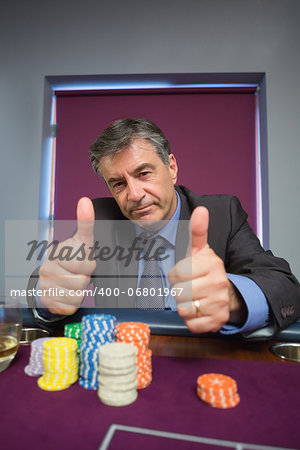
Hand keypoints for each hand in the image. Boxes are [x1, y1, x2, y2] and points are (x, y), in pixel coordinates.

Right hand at [39, 197, 95, 314]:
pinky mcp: (46, 298)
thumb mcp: (83, 242)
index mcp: (59, 252)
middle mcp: (49, 266)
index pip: (83, 262)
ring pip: (76, 294)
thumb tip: (85, 201)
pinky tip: (67, 293)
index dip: (88, 266)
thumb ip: (85, 223)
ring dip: (80, 291)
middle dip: (85, 279)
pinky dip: (72, 302)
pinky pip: (69, 305)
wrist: (54, 279)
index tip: (82, 260)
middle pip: (82, 281)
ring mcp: (46, 282)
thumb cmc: (72, 260)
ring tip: (73, 282)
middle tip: (79, 273)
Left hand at [168, 206, 245, 333]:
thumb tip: (201, 209)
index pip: (177, 273)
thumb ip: (197, 230)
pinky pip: (191, 324)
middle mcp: (218, 283)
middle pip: (179, 291)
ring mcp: (219, 304)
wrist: (227, 293)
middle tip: (190, 286)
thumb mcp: (201, 250)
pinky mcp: (217, 322)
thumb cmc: (207, 270)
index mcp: (212, 264)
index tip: (186, 273)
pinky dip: (191, 320)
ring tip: (195, 298)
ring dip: (184, 305)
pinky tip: (199, 310)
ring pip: (183, 308)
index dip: (176, 275)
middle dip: (179, 290)